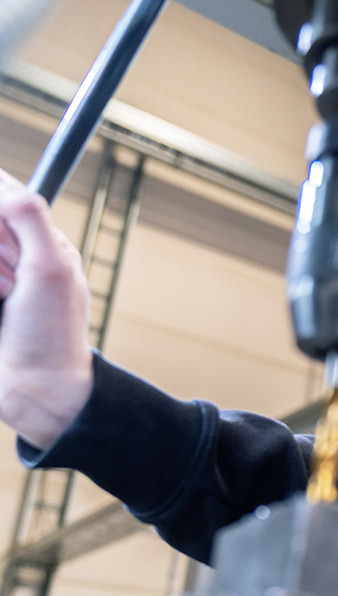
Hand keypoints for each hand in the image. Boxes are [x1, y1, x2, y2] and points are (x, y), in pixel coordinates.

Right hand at [0, 169, 92, 449]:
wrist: (34, 389)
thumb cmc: (51, 333)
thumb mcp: (51, 267)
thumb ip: (30, 218)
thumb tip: (5, 182)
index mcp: (37, 238)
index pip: (1, 191)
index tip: (14, 253)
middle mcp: (9, 252)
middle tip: (14, 284)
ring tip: (4, 300)